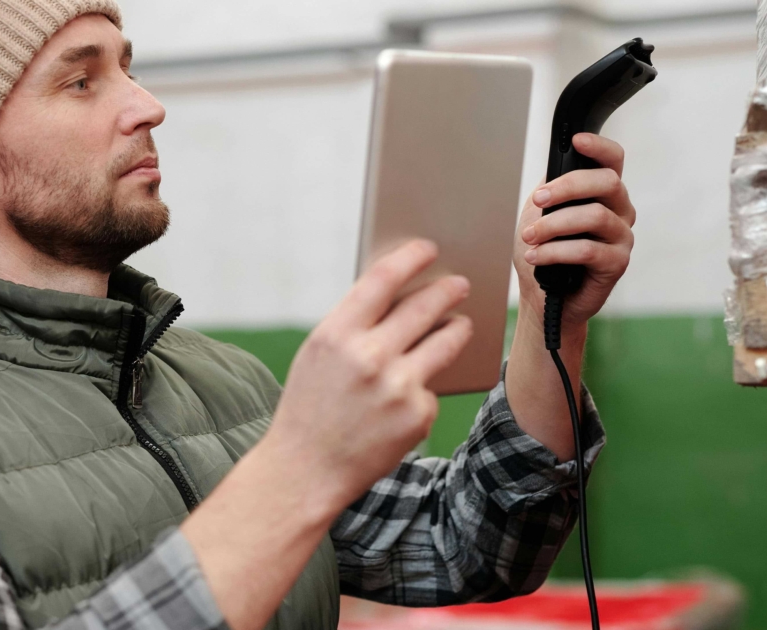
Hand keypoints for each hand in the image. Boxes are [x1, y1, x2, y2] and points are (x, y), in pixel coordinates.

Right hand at [266, 240, 472, 504]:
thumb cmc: (310, 406)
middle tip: (460, 283)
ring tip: (461, 323)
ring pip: (446, 342)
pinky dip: (424, 388)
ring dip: (458, 328)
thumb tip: (402, 293)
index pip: (382, 278)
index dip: (410, 257)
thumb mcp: (319, 356)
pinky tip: (407, 397)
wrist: (305, 470)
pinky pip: (432, 388)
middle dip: (447, 290)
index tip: (427, 247)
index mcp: (335, 334)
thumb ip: (354, 324)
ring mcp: (397, 387)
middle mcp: (369, 357)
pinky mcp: (418, 415)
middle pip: (425, 306)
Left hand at [514, 133, 635, 328]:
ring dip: (554, 224)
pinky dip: (556, 251)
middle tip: (538, 200)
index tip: (577, 141)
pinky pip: (588, 249)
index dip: (599, 146)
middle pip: (607, 182)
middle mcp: (619, 210)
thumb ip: (551, 188)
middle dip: (567, 187)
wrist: (542, 295)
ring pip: (595, 216)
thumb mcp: (542, 212)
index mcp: (603, 193)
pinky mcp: (617, 263)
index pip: (613, 160)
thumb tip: (552, 172)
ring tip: (529, 236)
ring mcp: (621, 236)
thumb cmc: (545, 251)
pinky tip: (536, 256)